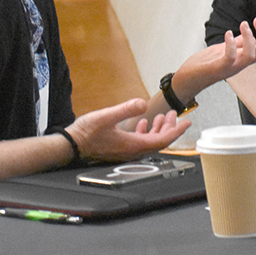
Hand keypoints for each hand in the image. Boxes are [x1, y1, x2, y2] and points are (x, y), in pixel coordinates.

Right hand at [66, 98, 191, 161]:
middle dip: (169, 127)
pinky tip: (143, 123)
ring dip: (157, 129)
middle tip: (175, 114)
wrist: (68, 147)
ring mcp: (125, 152)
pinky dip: (145, 132)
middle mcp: (132, 151)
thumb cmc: (85, 133)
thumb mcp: (107, 116)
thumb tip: (143, 103)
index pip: (163, 140)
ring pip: (149, 142)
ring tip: (162, 116)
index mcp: (133, 145)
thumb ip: (126, 109)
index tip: (187, 122)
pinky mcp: (118, 149)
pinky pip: (139, 142)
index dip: (177, 131)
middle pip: (159, 141)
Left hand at [170, 18, 255, 102]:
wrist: (186, 80)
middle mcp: (240, 65)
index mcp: (243, 59)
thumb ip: (236, 44)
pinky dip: (231, 45)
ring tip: (243, 24)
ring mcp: (230, 68)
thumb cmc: (203, 65)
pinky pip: (229, 58)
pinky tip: (228, 34)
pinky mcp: (218, 69)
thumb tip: (248, 33)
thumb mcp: (222, 50)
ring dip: (249, 38)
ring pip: (250, 56)